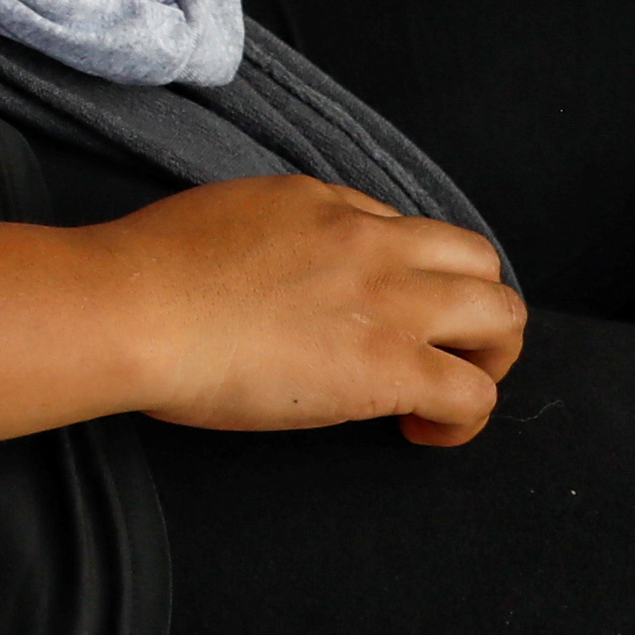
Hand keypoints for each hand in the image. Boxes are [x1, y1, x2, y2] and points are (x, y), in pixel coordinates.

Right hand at [88, 175, 528, 446]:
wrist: (132, 310)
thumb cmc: (141, 275)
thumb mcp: (217, 219)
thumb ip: (268, 236)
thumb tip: (277, 278)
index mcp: (323, 204)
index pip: (403, 231)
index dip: (401, 276)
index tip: (373, 313)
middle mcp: (373, 243)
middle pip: (478, 262)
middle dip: (470, 310)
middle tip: (433, 351)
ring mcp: (391, 303)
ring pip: (503, 317)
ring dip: (486, 356)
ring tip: (444, 389)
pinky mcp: (392, 367)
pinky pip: (475, 395)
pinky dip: (463, 419)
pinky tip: (422, 431)